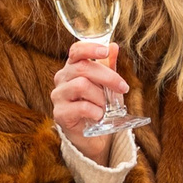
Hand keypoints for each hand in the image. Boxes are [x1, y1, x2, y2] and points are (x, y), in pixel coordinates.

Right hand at [52, 40, 127, 161]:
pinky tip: (99, 116)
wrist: (92, 135)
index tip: (105, 51)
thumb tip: (113, 46)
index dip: (90, 48)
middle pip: (82, 68)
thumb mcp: (107, 85)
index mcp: (72, 68)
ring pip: (81, 85)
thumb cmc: (98, 106)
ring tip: (105, 106)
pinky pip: (81, 107)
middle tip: (123, 87)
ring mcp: (58, 96)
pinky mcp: (60, 114)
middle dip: (108, 77)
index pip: (76, 51)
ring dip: (100, 97)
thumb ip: (109, 66)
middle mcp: (62, 79)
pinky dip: (95, 111)